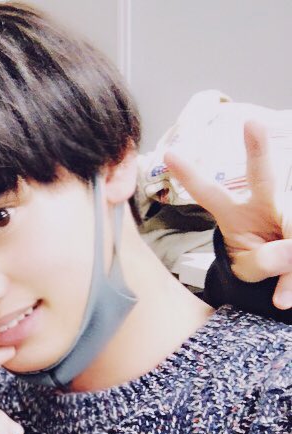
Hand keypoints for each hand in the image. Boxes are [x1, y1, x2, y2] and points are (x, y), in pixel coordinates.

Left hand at [165, 120, 291, 308]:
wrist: (283, 272)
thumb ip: (264, 263)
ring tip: (283, 295)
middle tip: (252, 124)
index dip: (190, 176)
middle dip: (258, 149)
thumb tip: (290, 250)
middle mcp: (264, 202)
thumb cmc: (258, 265)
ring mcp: (287, 206)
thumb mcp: (250, 272)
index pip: (210, 193)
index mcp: (235, 214)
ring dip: (290, 265)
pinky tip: (286, 294)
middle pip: (263, 174)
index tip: (168, 155)